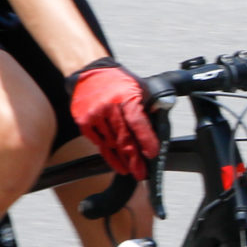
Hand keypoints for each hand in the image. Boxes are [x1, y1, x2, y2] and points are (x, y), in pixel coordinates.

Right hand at [67, 58, 156, 179]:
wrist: (88, 73)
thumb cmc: (117, 82)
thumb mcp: (139, 87)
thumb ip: (150, 104)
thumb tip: (163, 116)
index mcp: (125, 97)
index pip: (138, 122)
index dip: (146, 140)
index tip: (152, 154)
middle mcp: (108, 107)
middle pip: (123, 138)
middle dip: (134, 159)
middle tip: (140, 173)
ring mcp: (94, 115)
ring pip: (110, 143)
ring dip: (120, 158)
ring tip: (129, 168)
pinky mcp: (83, 121)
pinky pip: (97, 142)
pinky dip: (107, 151)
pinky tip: (115, 159)